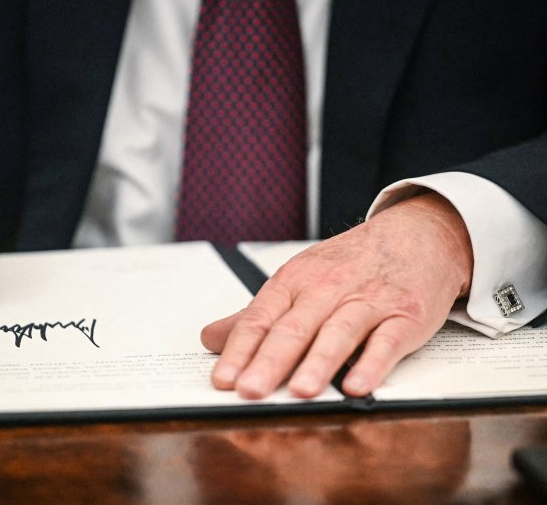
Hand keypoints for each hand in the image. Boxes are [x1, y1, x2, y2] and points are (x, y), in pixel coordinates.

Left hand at [201, 192, 473, 397]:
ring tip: (299, 391)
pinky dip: (372, 365)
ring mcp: (367, 302)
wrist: (417, 235)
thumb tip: (211, 338)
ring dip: (318, 363)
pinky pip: (386, 342)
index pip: (259, 319)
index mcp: (295, 281)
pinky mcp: (404, 316)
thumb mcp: (298, 279)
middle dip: (269, 361)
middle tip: (250, 391)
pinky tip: (357, 387)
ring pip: (338, 333)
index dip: (239, 350)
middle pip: (293, 328)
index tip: (222, 380)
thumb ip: (256, 315)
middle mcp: (327, 289)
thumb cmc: (350, 264)